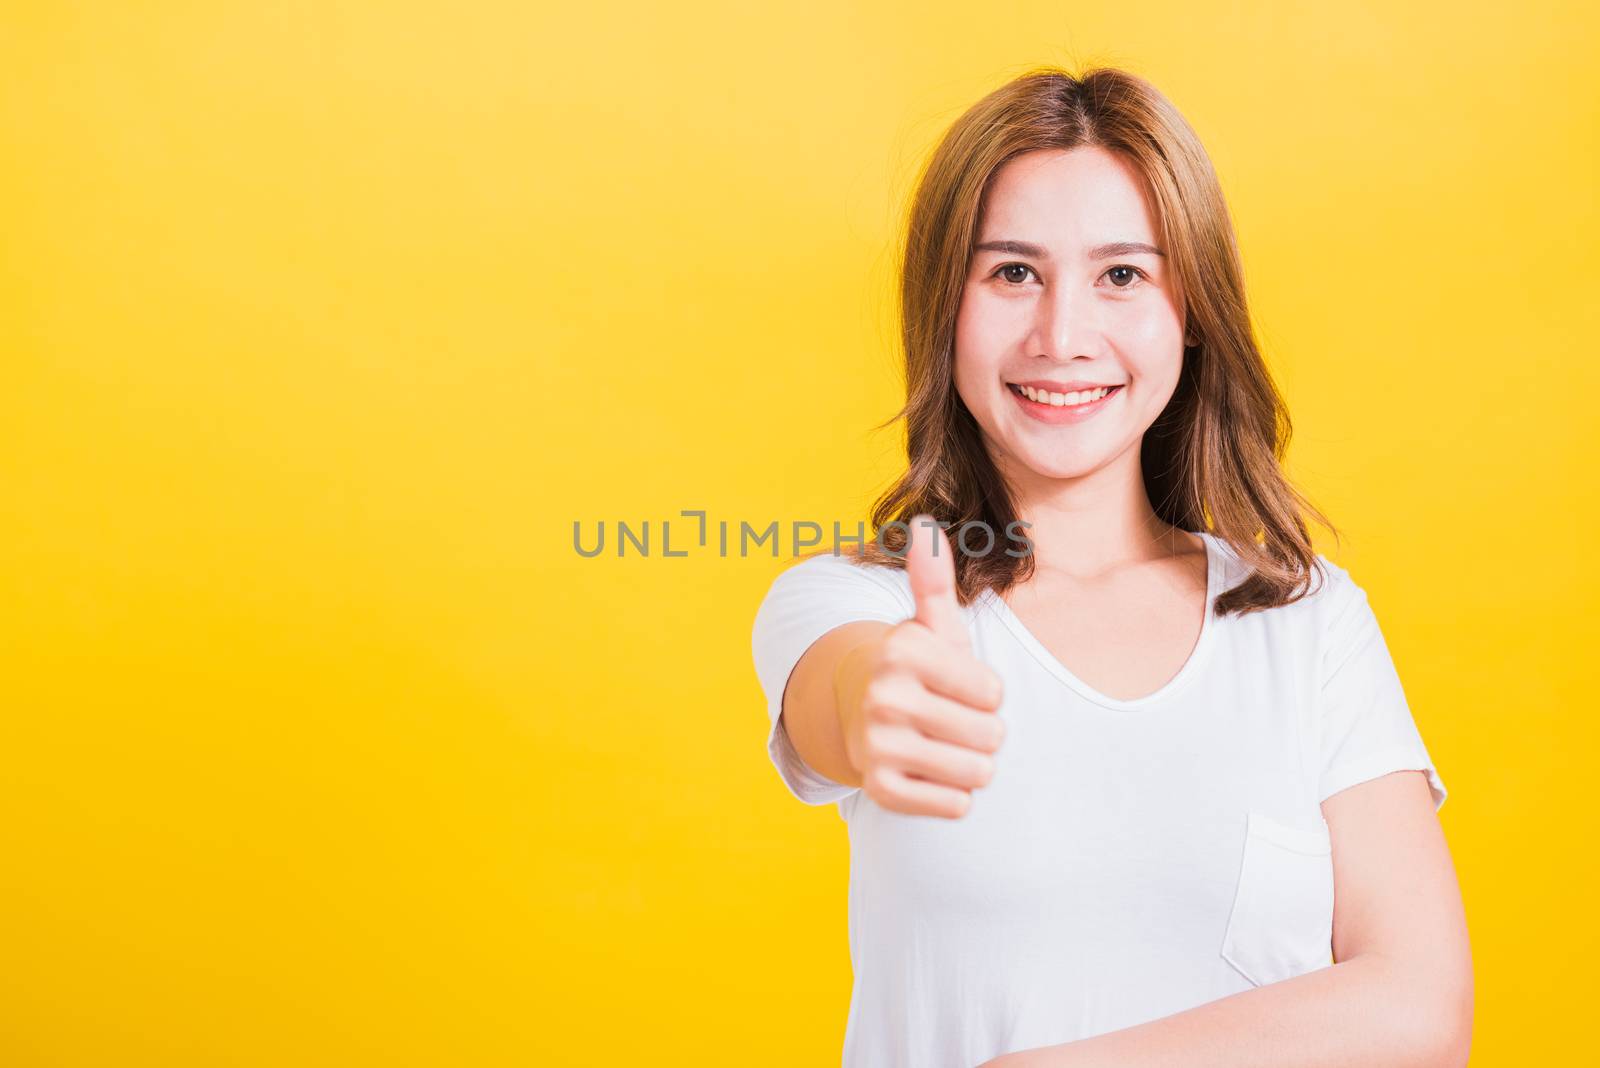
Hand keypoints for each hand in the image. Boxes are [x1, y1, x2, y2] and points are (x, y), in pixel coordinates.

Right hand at [835, 513, 1005, 818]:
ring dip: (970, 765)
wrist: (861, 718)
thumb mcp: (932, 625)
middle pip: (990, 735)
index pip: (994, 693)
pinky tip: (930, 774)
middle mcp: (882, 696)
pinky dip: (952, 796)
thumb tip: (927, 526)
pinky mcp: (879, 791)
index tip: (957, 685)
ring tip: (943, 746)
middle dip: (982, 732)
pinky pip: (955, 805)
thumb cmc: (919, 671)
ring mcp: (877, 745)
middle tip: (950, 720)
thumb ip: (936, 580)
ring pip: (976, 773)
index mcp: (902, 651)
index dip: (987, 692)